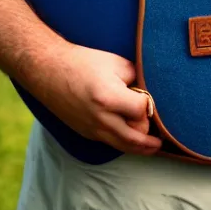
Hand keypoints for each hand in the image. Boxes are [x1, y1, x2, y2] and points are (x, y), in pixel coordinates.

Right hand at [24, 43, 161, 154]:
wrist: (47, 70)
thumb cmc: (83, 62)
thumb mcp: (116, 63)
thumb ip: (136, 78)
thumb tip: (149, 92)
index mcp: (109, 97)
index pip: (142, 111)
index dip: (151, 106)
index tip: (153, 101)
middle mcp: (100, 118)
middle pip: (135, 138)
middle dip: (152, 140)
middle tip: (163, 138)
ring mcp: (91, 128)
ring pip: (123, 146)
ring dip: (141, 148)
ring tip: (153, 146)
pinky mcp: (85, 132)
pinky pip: (110, 142)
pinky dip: (124, 143)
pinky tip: (134, 140)